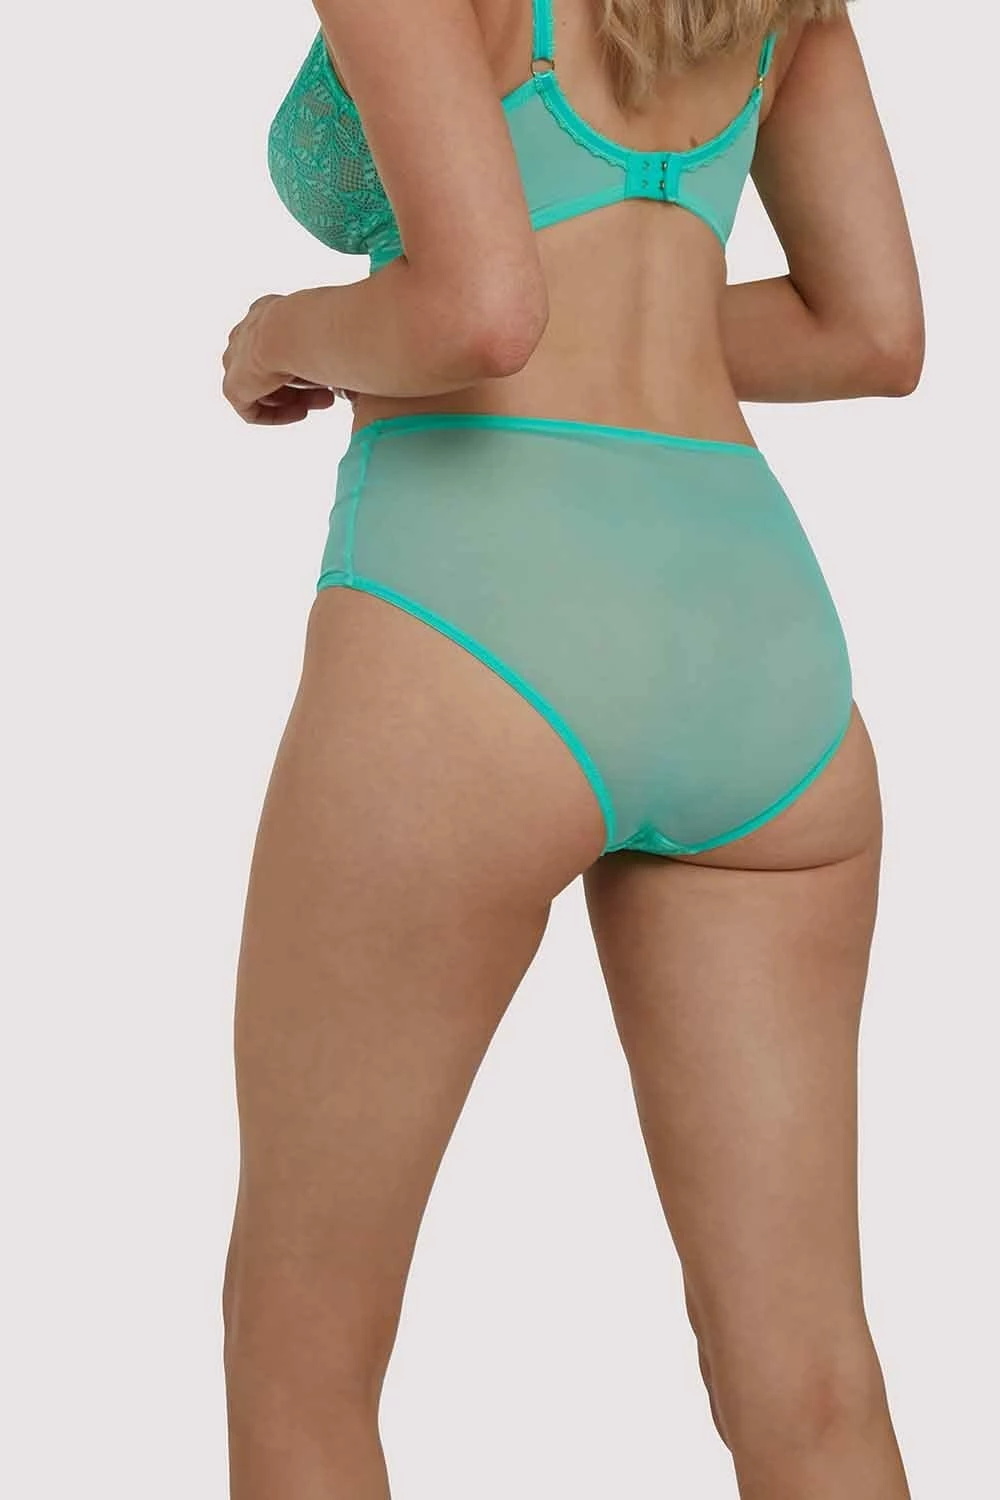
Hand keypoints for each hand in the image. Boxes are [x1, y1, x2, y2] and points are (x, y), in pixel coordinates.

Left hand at [222, 295, 337, 424]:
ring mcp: (236, 360)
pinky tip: (302, 413)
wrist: (296, 331)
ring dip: (293, 399)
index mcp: (265, 314)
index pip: (280, 342)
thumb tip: (345, 364)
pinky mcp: (233, 387)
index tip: (327, 373)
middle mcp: (247, 333)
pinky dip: (277, 415)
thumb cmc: (318, 325)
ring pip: (261, 388)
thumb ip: (326, 345)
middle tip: (329, 394)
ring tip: (322, 402)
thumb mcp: (325, 332)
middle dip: (302, 385)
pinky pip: (251, 409)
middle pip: (271, 367)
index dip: (304, 363)